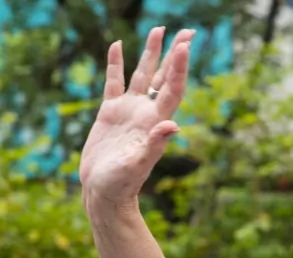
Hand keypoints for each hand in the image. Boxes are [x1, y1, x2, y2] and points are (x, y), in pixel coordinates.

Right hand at [80, 27, 194, 210]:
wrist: (103, 192)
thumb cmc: (122, 183)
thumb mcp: (138, 164)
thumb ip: (155, 144)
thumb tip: (173, 125)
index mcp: (155, 122)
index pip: (172, 88)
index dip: (179, 67)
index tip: (186, 44)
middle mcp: (146, 113)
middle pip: (164, 76)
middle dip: (175, 53)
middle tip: (188, 31)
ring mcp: (128, 111)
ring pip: (142, 74)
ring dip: (150, 53)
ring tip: (159, 29)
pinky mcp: (110, 113)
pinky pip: (114, 82)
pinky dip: (115, 64)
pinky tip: (117, 46)